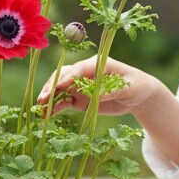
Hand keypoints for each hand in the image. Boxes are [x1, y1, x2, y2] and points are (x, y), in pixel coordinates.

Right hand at [37, 57, 159, 116]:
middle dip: (53, 86)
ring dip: (49, 97)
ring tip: (40, 108)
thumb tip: (95, 94)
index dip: (68, 77)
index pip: (79, 69)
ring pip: (60, 89)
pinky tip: (45, 115)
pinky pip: (64, 102)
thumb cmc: (136, 85)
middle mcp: (85, 73)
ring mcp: (80, 86)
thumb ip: (111, 90)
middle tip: (44, 99)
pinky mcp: (79, 99)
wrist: (138, 96)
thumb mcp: (128, 87)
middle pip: (64, 76)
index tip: (58, 86)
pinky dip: (54, 108)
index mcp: (97, 63)